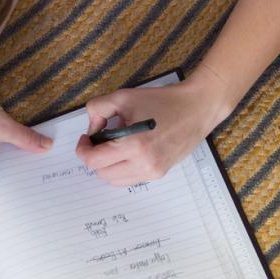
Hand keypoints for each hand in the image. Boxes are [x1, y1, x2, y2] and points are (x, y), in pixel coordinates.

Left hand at [75, 73, 231, 185]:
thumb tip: (92, 130)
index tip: (87, 138)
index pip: (94, 161)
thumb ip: (97, 109)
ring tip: (114, 145)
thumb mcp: (123, 97)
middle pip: (102, 173)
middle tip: (99, 140)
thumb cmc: (161, 101)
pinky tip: (127, 151)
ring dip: (107, 165)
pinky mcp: (160, 173)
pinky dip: (121, 169)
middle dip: (94, 157)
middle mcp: (144, 164)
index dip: (83, 149)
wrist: (196, 109)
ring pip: (114, 180)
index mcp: (134, 145)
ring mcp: (153, 172)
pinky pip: (130, 179)